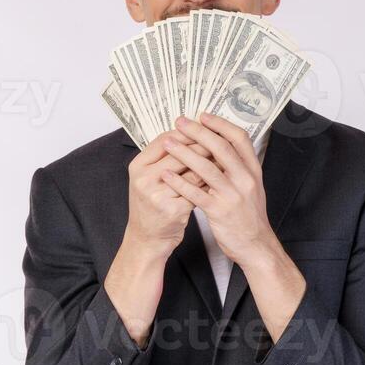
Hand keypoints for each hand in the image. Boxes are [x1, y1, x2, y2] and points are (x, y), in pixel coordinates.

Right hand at [125, 129, 211, 258]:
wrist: (147, 238)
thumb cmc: (153, 203)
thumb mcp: (150, 177)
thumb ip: (165, 156)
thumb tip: (194, 133)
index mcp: (138, 165)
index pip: (164, 139)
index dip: (186, 132)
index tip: (204, 126)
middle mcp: (144, 179)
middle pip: (179, 153)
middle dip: (203, 146)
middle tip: (222, 140)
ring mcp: (157, 195)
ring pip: (192, 172)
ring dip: (211, 164)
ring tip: (226, 157)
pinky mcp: (172, 210)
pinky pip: (198, 191)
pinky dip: (211, 183)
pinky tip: (222, 179)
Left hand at [160, 113, 273, 265]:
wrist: (255, 244)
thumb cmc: (249, 214)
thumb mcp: (251, 186)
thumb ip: (238, 166)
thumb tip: (219, 145)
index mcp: (253, 170)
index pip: (239, 138)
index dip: (220, 125)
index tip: (203, 116)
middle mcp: (245, 179)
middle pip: (221, 148)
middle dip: (198, 132)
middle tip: (180, 122)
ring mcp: (233, 195)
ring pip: (207, 168)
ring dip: (184, 153)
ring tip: (168, 143)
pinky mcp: (220, 211)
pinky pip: (196, 193)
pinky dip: (180, 182)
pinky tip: (167, 175)